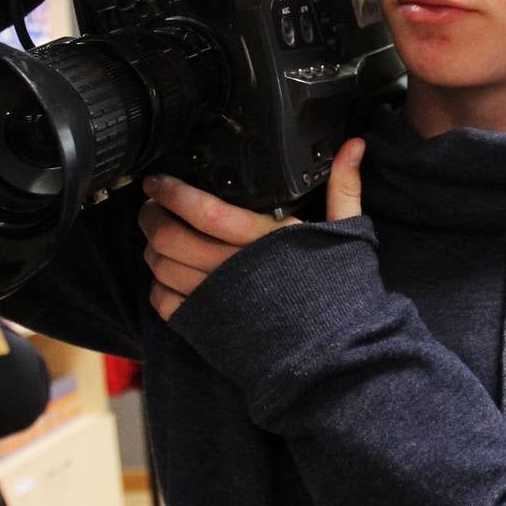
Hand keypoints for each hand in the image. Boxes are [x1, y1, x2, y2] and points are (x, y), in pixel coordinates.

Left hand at [139, 138, 365, 320]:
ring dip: (151, 247)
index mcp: (265, 242)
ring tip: (157, 233)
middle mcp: (234, 270)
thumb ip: (344, 187)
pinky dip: (158, 285)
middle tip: (152, 203)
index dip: (173, 192)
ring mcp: (216, 302)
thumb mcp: (347, 234)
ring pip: (162, 268)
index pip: (204, 211)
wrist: (336, 360)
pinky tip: (167, 273)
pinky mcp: (207, 328)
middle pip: (170, 238)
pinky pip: (164, 303)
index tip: (159, 180)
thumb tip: (354, 145)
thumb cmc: (341, 294)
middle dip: (152, 216)